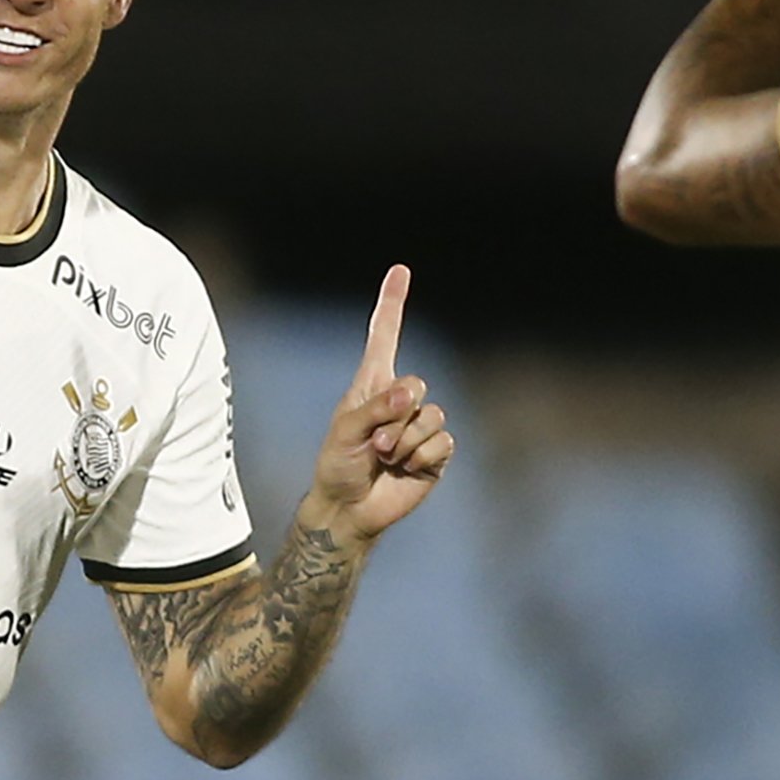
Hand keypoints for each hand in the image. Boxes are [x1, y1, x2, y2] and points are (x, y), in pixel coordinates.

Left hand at [300, 265, 452, 545]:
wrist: (350, 509)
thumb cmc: (338, 465)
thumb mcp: (345, 432)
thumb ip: (375, 408)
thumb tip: (412, 394)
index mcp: (373, 384)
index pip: (385, 336)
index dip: (393, 303)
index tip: (400, 270)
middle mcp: (400, 400)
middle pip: (417, 384)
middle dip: (395, 415)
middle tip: (374, 443)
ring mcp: (420, 426)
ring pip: (432, 416)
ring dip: (404, 442)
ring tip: (385, 459)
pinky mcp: (435, 454)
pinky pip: (441, 443)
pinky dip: (419, 458)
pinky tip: (405, 470)